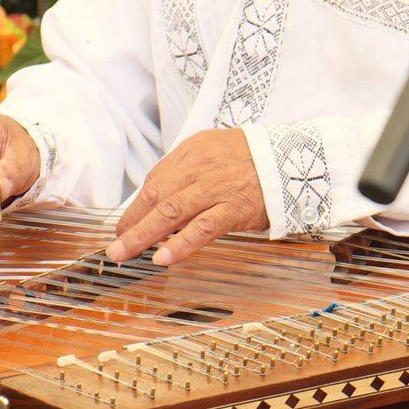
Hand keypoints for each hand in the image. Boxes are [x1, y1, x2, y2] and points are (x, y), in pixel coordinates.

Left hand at [108, 128, 267, 266]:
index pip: (154, 182)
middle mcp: (199, 167)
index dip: (135, 208)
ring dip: (143, 236)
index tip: (124, 227)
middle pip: (156, 197)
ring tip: (125, 253)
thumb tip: (159, 201)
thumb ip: (187, 172)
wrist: (294, 159)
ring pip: (171, 213)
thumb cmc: (253, 159)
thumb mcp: (214, 151)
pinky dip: (180, 244)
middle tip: (114, 245)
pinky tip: (163, 257)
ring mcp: (216, 188)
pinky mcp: (235, 207)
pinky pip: (203, 228)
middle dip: (131, 224)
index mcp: (191, 152)